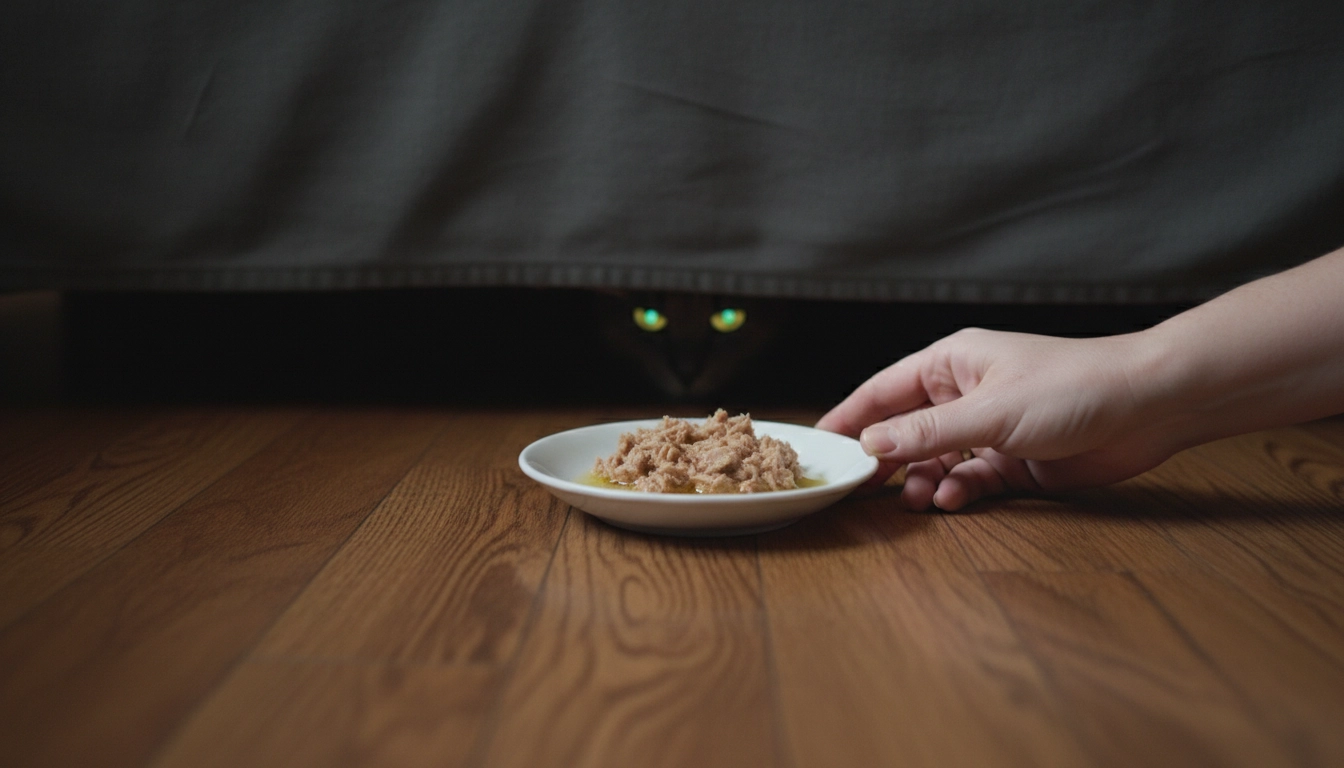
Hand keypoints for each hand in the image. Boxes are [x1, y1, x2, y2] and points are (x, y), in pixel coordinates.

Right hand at [816, 328, 1180, 510]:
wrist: (1149, 407)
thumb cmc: (1073, 387)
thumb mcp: (989, 412)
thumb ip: (926, 432)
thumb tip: (870, 445)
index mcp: (952, 362)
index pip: (884, 390)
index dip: (851, 417)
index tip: (821, 443)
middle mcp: (966, 392)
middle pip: (907, 429)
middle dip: (885, 459)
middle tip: (859, 488)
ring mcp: (990, 428)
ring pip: (936, 459)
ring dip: (921, 481)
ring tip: (913, 500)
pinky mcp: (1015, 460)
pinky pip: (970, 478)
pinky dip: (957, 492)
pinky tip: (950, 502)